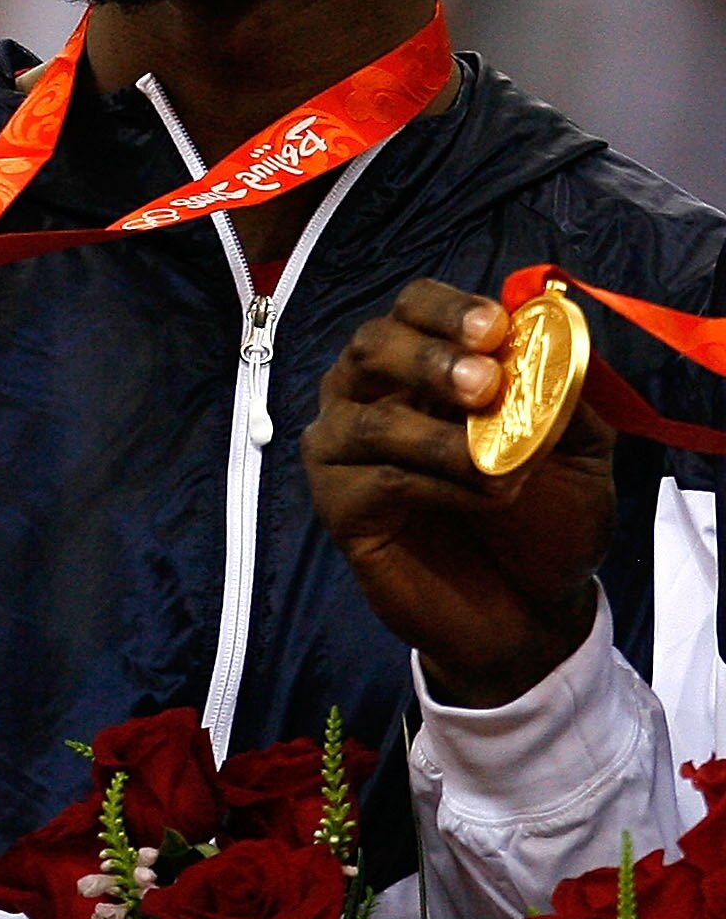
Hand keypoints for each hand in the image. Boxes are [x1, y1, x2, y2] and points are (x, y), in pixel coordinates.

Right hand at [305, 281, 610, 707]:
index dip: (445, 310)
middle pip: (369, 346)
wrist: (530, 609)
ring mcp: (346, 453)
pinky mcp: (340, 507)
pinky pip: (374, 479)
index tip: (493, 329)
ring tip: (501, 470)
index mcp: (425, 369)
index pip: (411, 309)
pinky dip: (433, 485)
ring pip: (367, 417)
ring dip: (440, 439)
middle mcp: (372, 397)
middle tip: (484, 384)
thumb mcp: (579, 445)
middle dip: (427, 358)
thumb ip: (560, 391)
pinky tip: (477, 500)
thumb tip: (545, 340)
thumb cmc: (548, 520)